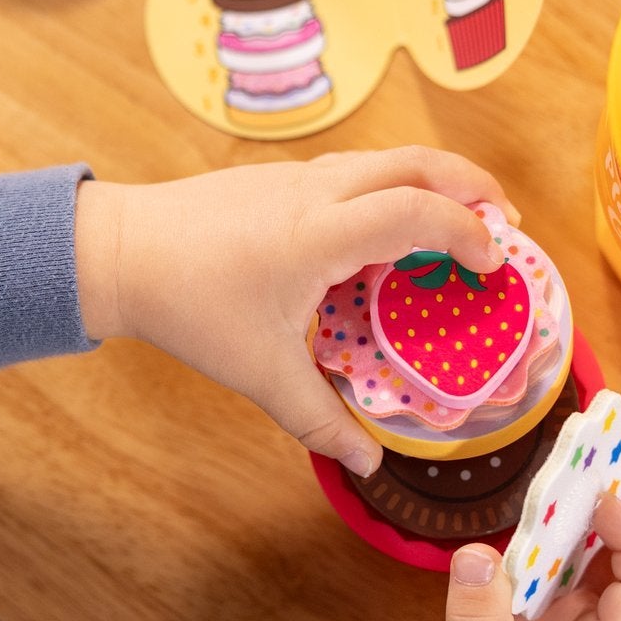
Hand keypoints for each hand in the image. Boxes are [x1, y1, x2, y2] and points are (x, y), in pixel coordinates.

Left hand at [73, 147, 517, 474]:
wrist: (116, 250)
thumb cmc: (187, 305)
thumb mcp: (258, 372)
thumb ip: (318, 420)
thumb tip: (367, 464)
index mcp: (320, 233)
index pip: (418, 212)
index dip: (468, 233)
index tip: (495, 263)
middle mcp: (316, 191)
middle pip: (418, 162)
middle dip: (473, 185)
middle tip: (504, 222)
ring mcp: (296, 176)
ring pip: (385, 157)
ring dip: (433, 178)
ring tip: (457, 218)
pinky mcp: (277, 175)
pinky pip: (354, 167)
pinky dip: (392, 184)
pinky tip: (385, 223)